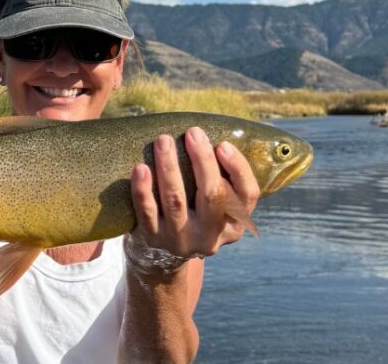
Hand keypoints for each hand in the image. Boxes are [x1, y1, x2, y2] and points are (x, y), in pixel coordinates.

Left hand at [129, 126, 260, 259]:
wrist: (164, 254)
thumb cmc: (195, 214)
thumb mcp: (217, 206)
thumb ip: (222, 178)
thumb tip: (211, 138)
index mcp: (234, 224)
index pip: (247, 195)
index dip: (238, 168)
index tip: (223, 145)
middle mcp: (211, 236)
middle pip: (213, 195)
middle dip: (203, 160)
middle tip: (193, 133)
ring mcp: (181, 240)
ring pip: (176, 200)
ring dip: (169, 167)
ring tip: (163, 141)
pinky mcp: (154, 239)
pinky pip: (147, 212)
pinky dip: (143, 189)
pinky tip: (140, 168)